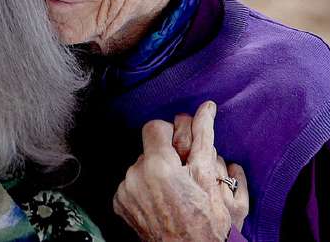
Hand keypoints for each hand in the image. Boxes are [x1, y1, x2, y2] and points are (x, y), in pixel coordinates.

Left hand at [113, 102, 248, 240]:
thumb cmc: (205, 222)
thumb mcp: (209, 176)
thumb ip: (203, 136)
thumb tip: (205, 109)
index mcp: (157, 165)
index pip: (155, 126)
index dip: (172, 134)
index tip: (183, 150)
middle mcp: (135, 176)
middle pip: (149, 148)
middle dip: (167, 156)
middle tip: (184, 175)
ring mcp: (125, 192)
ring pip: (141, 166)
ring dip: (156, 172)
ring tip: (174, 191)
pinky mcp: (120, 204)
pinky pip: (132, 183)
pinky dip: (145, 188)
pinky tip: (162, 201)